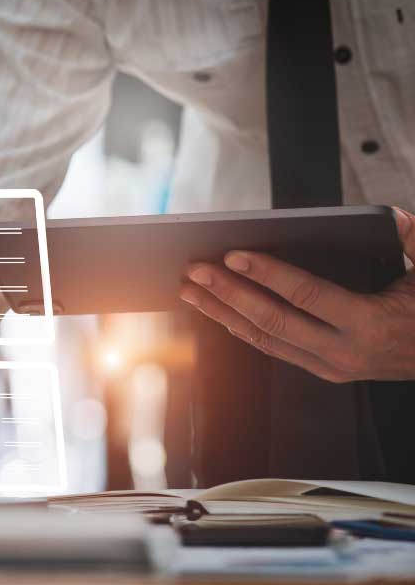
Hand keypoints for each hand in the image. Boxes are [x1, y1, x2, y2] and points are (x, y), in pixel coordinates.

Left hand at [179, 207, 414, 382]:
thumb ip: (412, 236)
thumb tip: (387, 213)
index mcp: (371, 324)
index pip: (306, 296)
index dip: (267, 274)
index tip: (233, 254)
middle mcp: (346, 351)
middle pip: (273, 321)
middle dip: (228, 293)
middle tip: (194, 269)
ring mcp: (333, 367)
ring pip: (265, 340)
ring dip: (223, 312)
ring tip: (191, 288)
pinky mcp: (325, 371)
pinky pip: (274, 348)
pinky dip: (241, 327)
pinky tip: (218, 308)